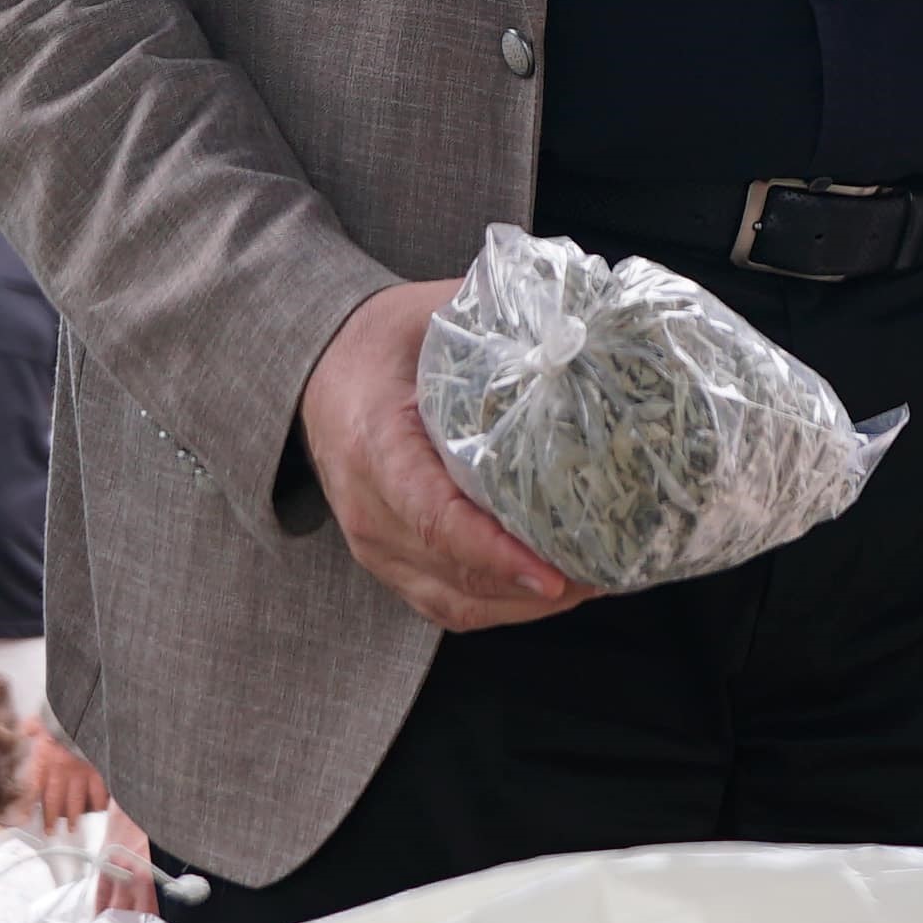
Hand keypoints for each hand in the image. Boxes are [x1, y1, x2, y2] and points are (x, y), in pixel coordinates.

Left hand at [30, 720, 112, 822]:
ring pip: (76, 800)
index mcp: (45, 759)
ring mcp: (81, 772)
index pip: (34, 787)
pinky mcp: (98, 770)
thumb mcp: (44, 718)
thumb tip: (26, 728)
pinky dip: (100, 802)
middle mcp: (61, 770)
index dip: (27, 805)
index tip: (23, 819)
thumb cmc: (63, 716)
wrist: (86, 712)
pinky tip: (100, 810)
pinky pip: (99, 791)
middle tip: (51, 832)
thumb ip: (33, 726)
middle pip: (54, 800)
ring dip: (74, 816)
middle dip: (51, 818)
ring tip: (73, 828)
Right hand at [300, 280, 589, 630]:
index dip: (493, 552)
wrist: (319, 372)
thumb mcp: (427, 316)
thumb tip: (573, 326)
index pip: (434, 518)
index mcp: (375, 446)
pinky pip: (446, 605)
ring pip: (454, 602)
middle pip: (455, 572)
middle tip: (603, 570)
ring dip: (524, 605)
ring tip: (591, 582)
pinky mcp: (389, 562)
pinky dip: (501, 606)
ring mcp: (375, 545)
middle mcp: (369, 510)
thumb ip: (494, 323)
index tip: (550, 571)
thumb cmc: (379, 344)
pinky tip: (553, 590)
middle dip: (532, 585)